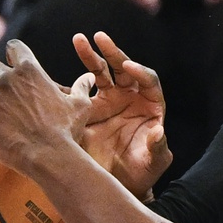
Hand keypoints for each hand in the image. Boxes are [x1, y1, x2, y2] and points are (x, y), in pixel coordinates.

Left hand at [0, 40, 85, 171]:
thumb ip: (81, 88)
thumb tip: (88, 77)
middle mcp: (7, 78)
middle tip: (1, 89)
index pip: (14, 47)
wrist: (48, 157)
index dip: (14, 53)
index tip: (14, 62)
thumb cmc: (66, 131)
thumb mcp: (79, 107)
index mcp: (30, 70)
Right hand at [72, 31, 170, 196]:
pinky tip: (64, 70)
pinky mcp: (90, 109)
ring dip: (91, 55)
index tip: (127, 67)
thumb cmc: (143, 173)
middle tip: (99, 37)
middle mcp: (130, 97)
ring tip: (79, 39)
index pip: (148, 80)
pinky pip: (82, 90)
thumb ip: (157, 147)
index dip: (139, 72)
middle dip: (112, 52)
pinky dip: (73, 80)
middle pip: (123, 68)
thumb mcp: (154, 162)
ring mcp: (109, 101)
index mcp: (150, 104)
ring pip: (100, 72)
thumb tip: (158, 132)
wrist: (119, 184)